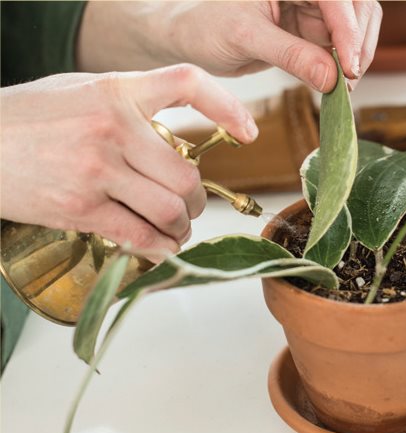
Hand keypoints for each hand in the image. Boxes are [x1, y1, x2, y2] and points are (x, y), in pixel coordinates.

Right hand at [1, 65, 257, 260]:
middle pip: (187, 176)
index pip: (188, 83)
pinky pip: (141, 236)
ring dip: (181, 229)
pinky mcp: (81, 208)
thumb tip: (171, 140)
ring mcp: (98, 169)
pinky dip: (159, 248)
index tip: (249, 132)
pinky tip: (159, 247)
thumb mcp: (79, 92)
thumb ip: (129, 108)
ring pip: (171, 211)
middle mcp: (114, 127)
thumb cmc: (27, 119)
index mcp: (117, 90)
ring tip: (175, 231)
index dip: (228, 107)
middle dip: (197, 203)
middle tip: (190, 210)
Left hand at [77, 1, 381, 91]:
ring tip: (342, 90)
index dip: (348, 31)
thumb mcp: (246, 37)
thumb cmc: (206, 24)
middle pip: (355, 9)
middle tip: (348, 84)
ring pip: (351, 29)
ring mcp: (310, 8)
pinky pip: (335, 48)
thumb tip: (331, 78)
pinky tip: (334, 86)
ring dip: (352, 59)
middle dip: (356, 46)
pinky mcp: (308, 30)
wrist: (190, 36)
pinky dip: (339, 68)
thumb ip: (290, 55)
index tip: (350, 68)